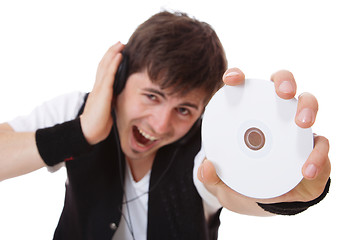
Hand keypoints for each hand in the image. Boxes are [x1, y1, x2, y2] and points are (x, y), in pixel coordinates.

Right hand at [80, 42, 124, 144]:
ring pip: (105, 66)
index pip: (104, 71)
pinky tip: (119, 56)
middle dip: (111, 52)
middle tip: (119, 43)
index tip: (118, 52)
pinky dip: (114, 64)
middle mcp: (98, 86)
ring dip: (113, 53)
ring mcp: (99, 88)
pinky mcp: (102, 93)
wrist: (89, 132)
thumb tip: (119, 95)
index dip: (110, 60)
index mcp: (99, 90)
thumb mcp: (108, 108)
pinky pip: (109, 75)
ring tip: (120, 44)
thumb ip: (112, 99)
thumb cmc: (98, 123)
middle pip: (103, 64)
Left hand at [198, 68, 330, 214]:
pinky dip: (317, 155)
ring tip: (302, 122)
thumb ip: (211, 176)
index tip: (231, 80)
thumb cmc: (242, 180)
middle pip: (283, 85)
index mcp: (249, 114)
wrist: (265, 200)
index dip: (237, 76)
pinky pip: (321, 144)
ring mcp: (296, 128)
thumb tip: (206, 167)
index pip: (244, 88)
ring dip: (307, 107)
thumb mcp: (222, 181)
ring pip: (308, 104)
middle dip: (284, 82)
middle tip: (283, 93)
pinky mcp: (314, 147)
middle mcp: (276, 114)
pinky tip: (306, 170)